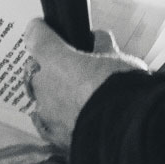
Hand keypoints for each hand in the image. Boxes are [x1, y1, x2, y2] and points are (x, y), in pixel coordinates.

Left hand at [22, 22, 144, 154]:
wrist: (127, 129)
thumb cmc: (124, 87)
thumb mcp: (119, 59)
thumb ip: (104, 47)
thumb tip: (99, 38)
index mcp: (55, 59)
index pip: (38, 37)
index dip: (42, 32)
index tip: (41, 28)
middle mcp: (43, 84)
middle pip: (37, 70)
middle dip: (51, 68)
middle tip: (73, 69)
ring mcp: (47, 111)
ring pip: (42, 97)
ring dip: (54, 95)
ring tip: (78, 97)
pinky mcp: (55, 135)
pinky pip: (46, 125)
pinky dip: (54, 121)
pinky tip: (65, 118)